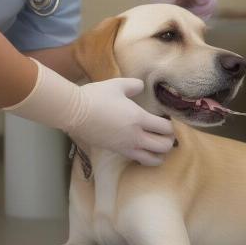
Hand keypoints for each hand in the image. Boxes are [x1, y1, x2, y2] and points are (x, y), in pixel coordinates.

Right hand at [4, 60, 174, 165]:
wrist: (74, 112)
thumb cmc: (96, 96)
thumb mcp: (117, 85)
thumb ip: (134, 85)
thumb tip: (141, 86)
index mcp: (138, 118)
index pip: (165, 128)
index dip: (171, 125)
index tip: (168, 120)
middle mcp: (135, 136)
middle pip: (163, 147)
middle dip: (169, 141)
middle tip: (167, 134)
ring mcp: (126, 146)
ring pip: (153, 159)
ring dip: (160, 154)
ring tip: (158, 146)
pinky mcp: (116, 151)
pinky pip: (138, 159)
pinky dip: (146, 157)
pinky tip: (144, 150)